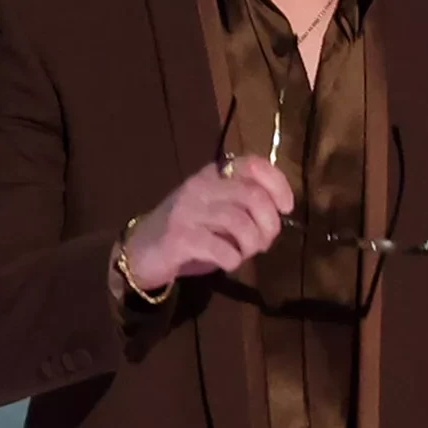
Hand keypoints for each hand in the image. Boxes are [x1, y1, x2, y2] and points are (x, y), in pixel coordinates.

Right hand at [122, 155, 293, 291]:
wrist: (142, 250)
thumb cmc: (190, 230)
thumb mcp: (220, 211)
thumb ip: (246, 207)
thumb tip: (278, 218)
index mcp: (215, 174)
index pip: (254, 165)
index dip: (278, 185)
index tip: (286, 208)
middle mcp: (201, 185)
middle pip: (253, 196)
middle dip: (269, 224)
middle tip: (264, 242)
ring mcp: (187, 209)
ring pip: (239, 221)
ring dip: (251, 244)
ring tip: (244, 253)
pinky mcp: (178, 236)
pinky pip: (218, 246)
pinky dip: (232, 258)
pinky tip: (229, 262)